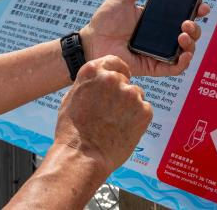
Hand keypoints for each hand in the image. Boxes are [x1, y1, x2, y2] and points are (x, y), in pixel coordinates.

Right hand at [53, 56, 152, 174]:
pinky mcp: (144, 110)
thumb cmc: (72, 131)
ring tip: (116, 124)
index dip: (118, 72)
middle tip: (112, 112)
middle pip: (125, 82)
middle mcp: (114, 78)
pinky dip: (138, 119)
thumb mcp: (72, 97)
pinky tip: (125, 129)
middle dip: (121, 95)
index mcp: (93, 71)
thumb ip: (89, 84)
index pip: (114, 62)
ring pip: (136, 96)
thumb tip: (98, 82)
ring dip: (130, 107)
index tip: (120, 79)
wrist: (82, 155)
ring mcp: (130, 93)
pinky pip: (145, 110)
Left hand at [80, 0, 210, 77]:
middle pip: (189, 33)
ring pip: (186, 50)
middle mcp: (161, 36)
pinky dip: (184, 62)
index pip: (183, 15)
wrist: (91, 41)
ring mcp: (159, 52)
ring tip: (182, 34)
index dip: (196, 11)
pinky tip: (184, 53)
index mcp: (157, 19)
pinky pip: (175, 68)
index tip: (202, 5)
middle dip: (195, 27)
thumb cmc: (105, 19)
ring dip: (191, 42)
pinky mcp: (154, 67)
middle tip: (187, 21)